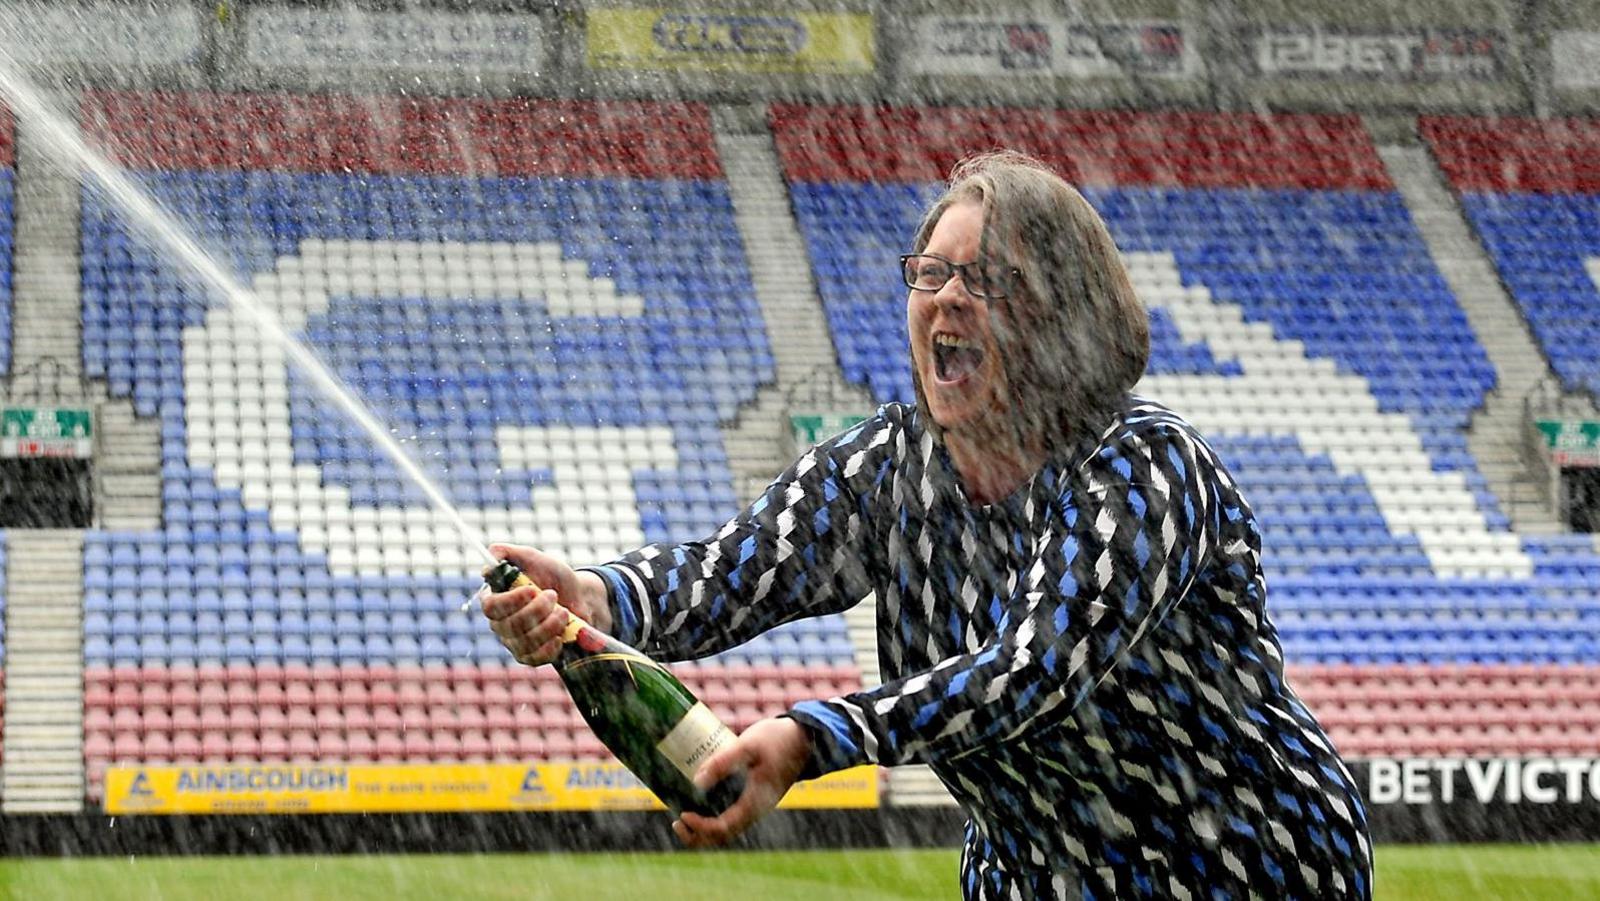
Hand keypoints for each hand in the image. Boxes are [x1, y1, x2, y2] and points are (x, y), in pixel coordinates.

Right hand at [480, 543, 610, 666]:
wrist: (578, 598)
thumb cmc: (552, 577)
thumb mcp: (534, 558)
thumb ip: (510, 553)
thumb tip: (492, 552)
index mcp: (496, 599)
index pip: (490, 606)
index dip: (510, 601)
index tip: (532, 590)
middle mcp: (500, 624)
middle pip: (511, 625)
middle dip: (538, 609)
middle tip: (554, 595)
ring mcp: (514, 642)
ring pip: (526, 641)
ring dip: (550, 625)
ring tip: (564, 611)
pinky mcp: (529, 657)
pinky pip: (536, 658)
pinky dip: (551, 646)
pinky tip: (561, 634)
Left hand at [672, 717, 810, 847]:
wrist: (804, 737)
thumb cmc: (777, 739)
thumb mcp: (747, 745)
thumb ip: (723, 762)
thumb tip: (696, 781)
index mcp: (755, 803)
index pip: (722, 828)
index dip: (699, 826)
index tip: (683, 813)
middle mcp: (756, 810)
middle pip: (723, 836)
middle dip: (698, 835)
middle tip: (677, 821)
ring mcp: (757, 806)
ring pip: (728, 829)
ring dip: (704, 828)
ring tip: (683, 816)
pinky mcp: (756, 798)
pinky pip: (732, 817)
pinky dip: (714, 817)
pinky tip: (701, 802)